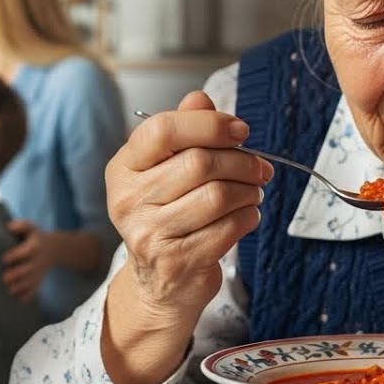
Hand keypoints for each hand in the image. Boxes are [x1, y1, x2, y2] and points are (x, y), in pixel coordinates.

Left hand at [2, 220, 53, 302]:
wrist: (55, 249)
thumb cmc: (36, 237)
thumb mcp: (31, 228)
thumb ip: (21, 225)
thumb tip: (8, 227)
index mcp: (34, 247)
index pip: (26, 251)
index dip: (15, 255)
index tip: (4, 259)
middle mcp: (37, 261)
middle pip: (28, 269)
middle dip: (17, 275)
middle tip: (4, 278)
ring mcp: (38, 272)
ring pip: (30, 282)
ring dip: (20, 287)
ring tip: (10, 290)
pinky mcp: (39, 281)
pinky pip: (35, 291)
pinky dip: (27, 297)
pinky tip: (19, 299)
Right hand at [107, 90, 271, 323]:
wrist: (160, 284)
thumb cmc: (168, 216)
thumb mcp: (167, 170)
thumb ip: (184, 131)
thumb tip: (200, 99)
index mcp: (123, 169)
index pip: (163, 130)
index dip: (209, 124)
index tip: (240, 130)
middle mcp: (128, 200)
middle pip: (199, 162)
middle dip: (241, 161)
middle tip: (260, 167)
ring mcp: (149, 234)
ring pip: (217, 195)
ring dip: (248, 190)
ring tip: (252, 192)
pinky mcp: (177, 262)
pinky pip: (228, 228)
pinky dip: (248, 217)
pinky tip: (246, 215)